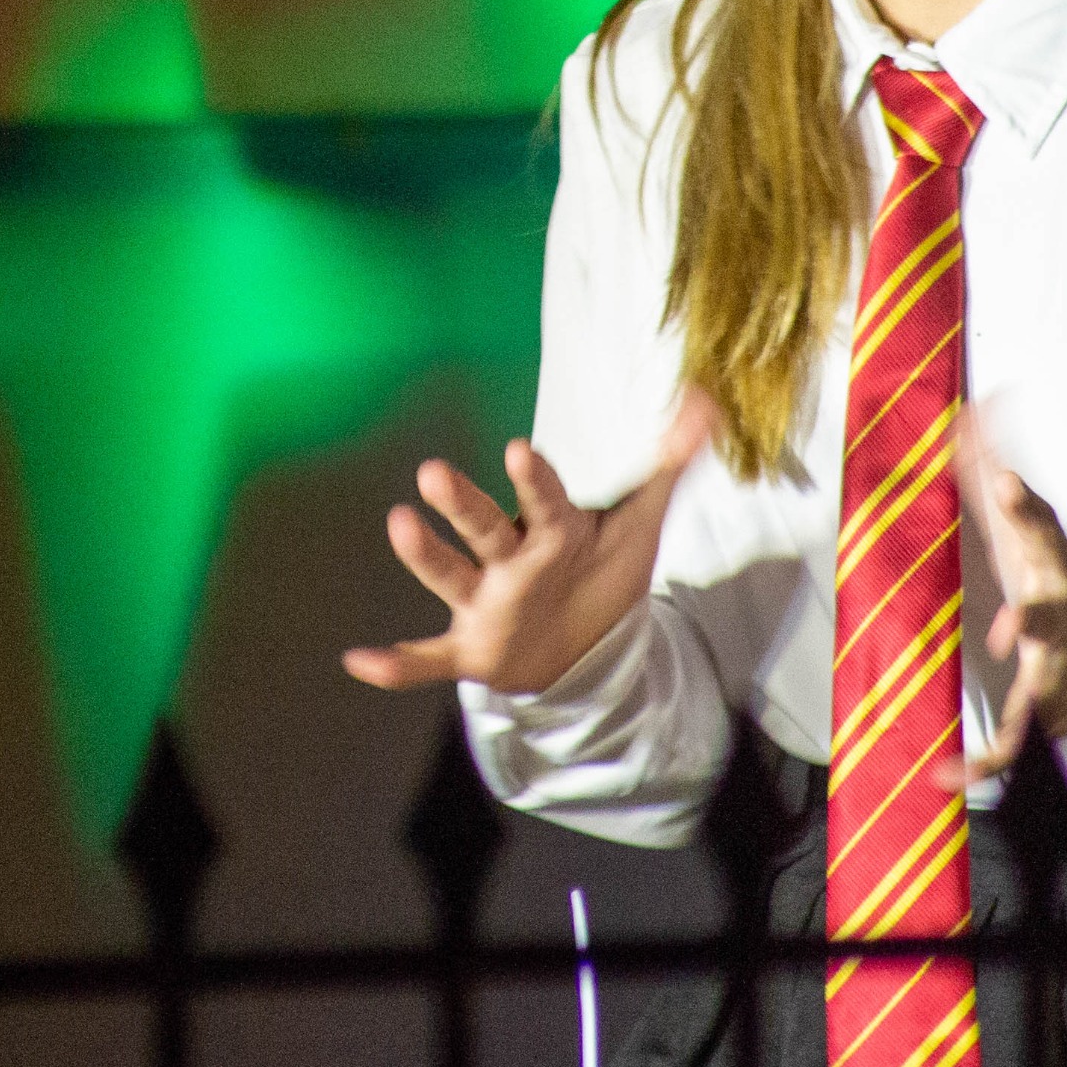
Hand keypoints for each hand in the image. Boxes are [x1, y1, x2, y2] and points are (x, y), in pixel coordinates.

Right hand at [342, 392, 716, 696]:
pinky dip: (395, 665)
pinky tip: (358, 662)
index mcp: (552, 530)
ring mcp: (484, 603)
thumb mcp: (640, 523)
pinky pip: (428, 659)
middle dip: (463, 504)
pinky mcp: (471, 651)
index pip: (544, 501)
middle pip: (485, 528)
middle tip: (433, 472)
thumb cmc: (598, 572)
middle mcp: (509, 561)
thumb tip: (708, 401)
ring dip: (425, 557)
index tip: (523, 450)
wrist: (576, 647)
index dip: (536, 480)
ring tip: (398, 525)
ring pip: (452, 577)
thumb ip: (668, 463)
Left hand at [956, 423, 1066, 780]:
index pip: (1040, 532)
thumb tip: (968, 406)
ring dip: (1023, 699)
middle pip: (1048, 611)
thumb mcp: (1032, 533)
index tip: (1004, 483)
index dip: (1022, 509)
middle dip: (1031, 618)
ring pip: (1038, 684)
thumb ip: (993, 475)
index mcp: (1053, 568)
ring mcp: (1056, 667)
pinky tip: (946, 776)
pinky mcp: (1043, 709)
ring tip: (996, 732)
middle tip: (1015, 621)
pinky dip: (983, 762)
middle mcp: (1058, 617)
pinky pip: (1012, 742)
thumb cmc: (1057, 583)